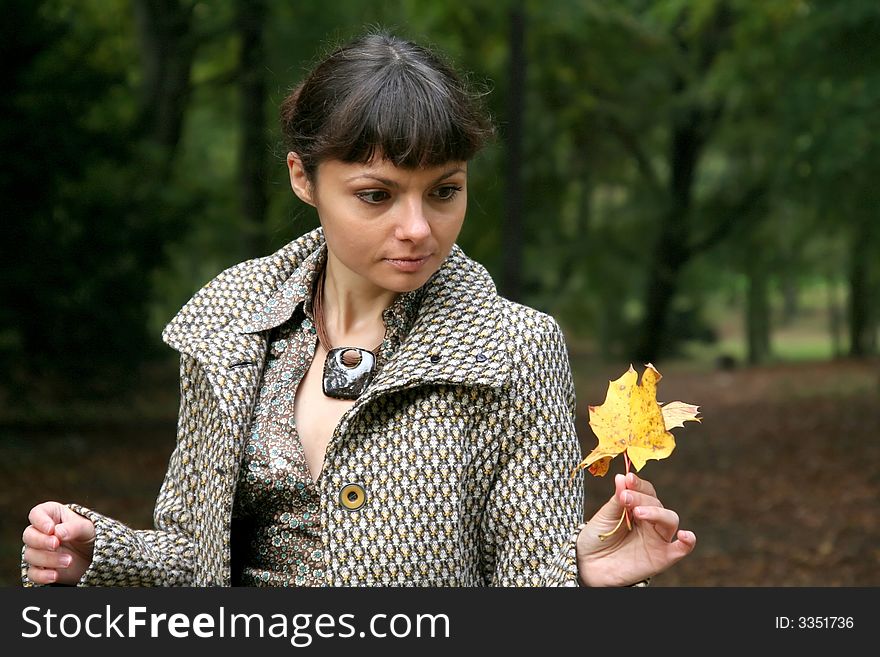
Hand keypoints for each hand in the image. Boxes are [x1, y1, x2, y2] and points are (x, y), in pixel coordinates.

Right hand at [23, 501, 95, 584]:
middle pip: (28, 535)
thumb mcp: (88, 528)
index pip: (37, 514)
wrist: (95, 557)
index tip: (51, 529)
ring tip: (69, 561)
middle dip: (41, 541)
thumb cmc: (91, 535)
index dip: (40, 521)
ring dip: (47, 559)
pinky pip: (32, 573)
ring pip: (30, 555)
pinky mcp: (41, 568)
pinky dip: (41, 575)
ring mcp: (40, 551)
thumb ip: (74, 527)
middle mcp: (42, 533)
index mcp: (53, 516)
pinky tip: (55, 575)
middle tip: (56, 545)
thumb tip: (57, 533)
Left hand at [576, 472, 695, 586]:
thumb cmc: (598, 538)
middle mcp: (650, 521)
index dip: (638, 484)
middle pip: (656, 503)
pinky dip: (688, 542)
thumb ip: (617, 499)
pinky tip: (685, 535)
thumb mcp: (605, 516)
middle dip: (641, 498)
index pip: (646, 491)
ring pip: (670, 520)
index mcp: (637, 507)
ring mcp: (657, 538)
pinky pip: (681, 549)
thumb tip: (622, 477)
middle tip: (625, 498)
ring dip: (657, 513)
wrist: (589, 565)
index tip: (628, 478)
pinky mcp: (662, 557)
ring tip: (638, 512)